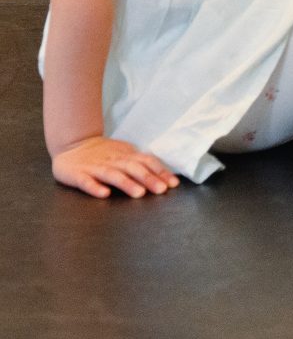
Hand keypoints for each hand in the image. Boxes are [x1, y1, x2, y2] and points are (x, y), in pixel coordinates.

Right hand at [53, 135, 176, 198]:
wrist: (72, 144)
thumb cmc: (103, 153)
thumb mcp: (125, 154)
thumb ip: (141, 164)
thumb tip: (166, 177)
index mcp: (126, 156)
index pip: (146, 162)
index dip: (160, 172)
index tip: (173, 184)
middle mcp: (113, 161)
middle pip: (133, 168)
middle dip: (148, 178)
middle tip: (161, 190)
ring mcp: (95, 168)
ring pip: (112, 175)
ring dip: (127, 184)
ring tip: (139, 193)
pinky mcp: (77, 175)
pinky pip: (86, 182)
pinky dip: (95, 187)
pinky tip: (104, 194)